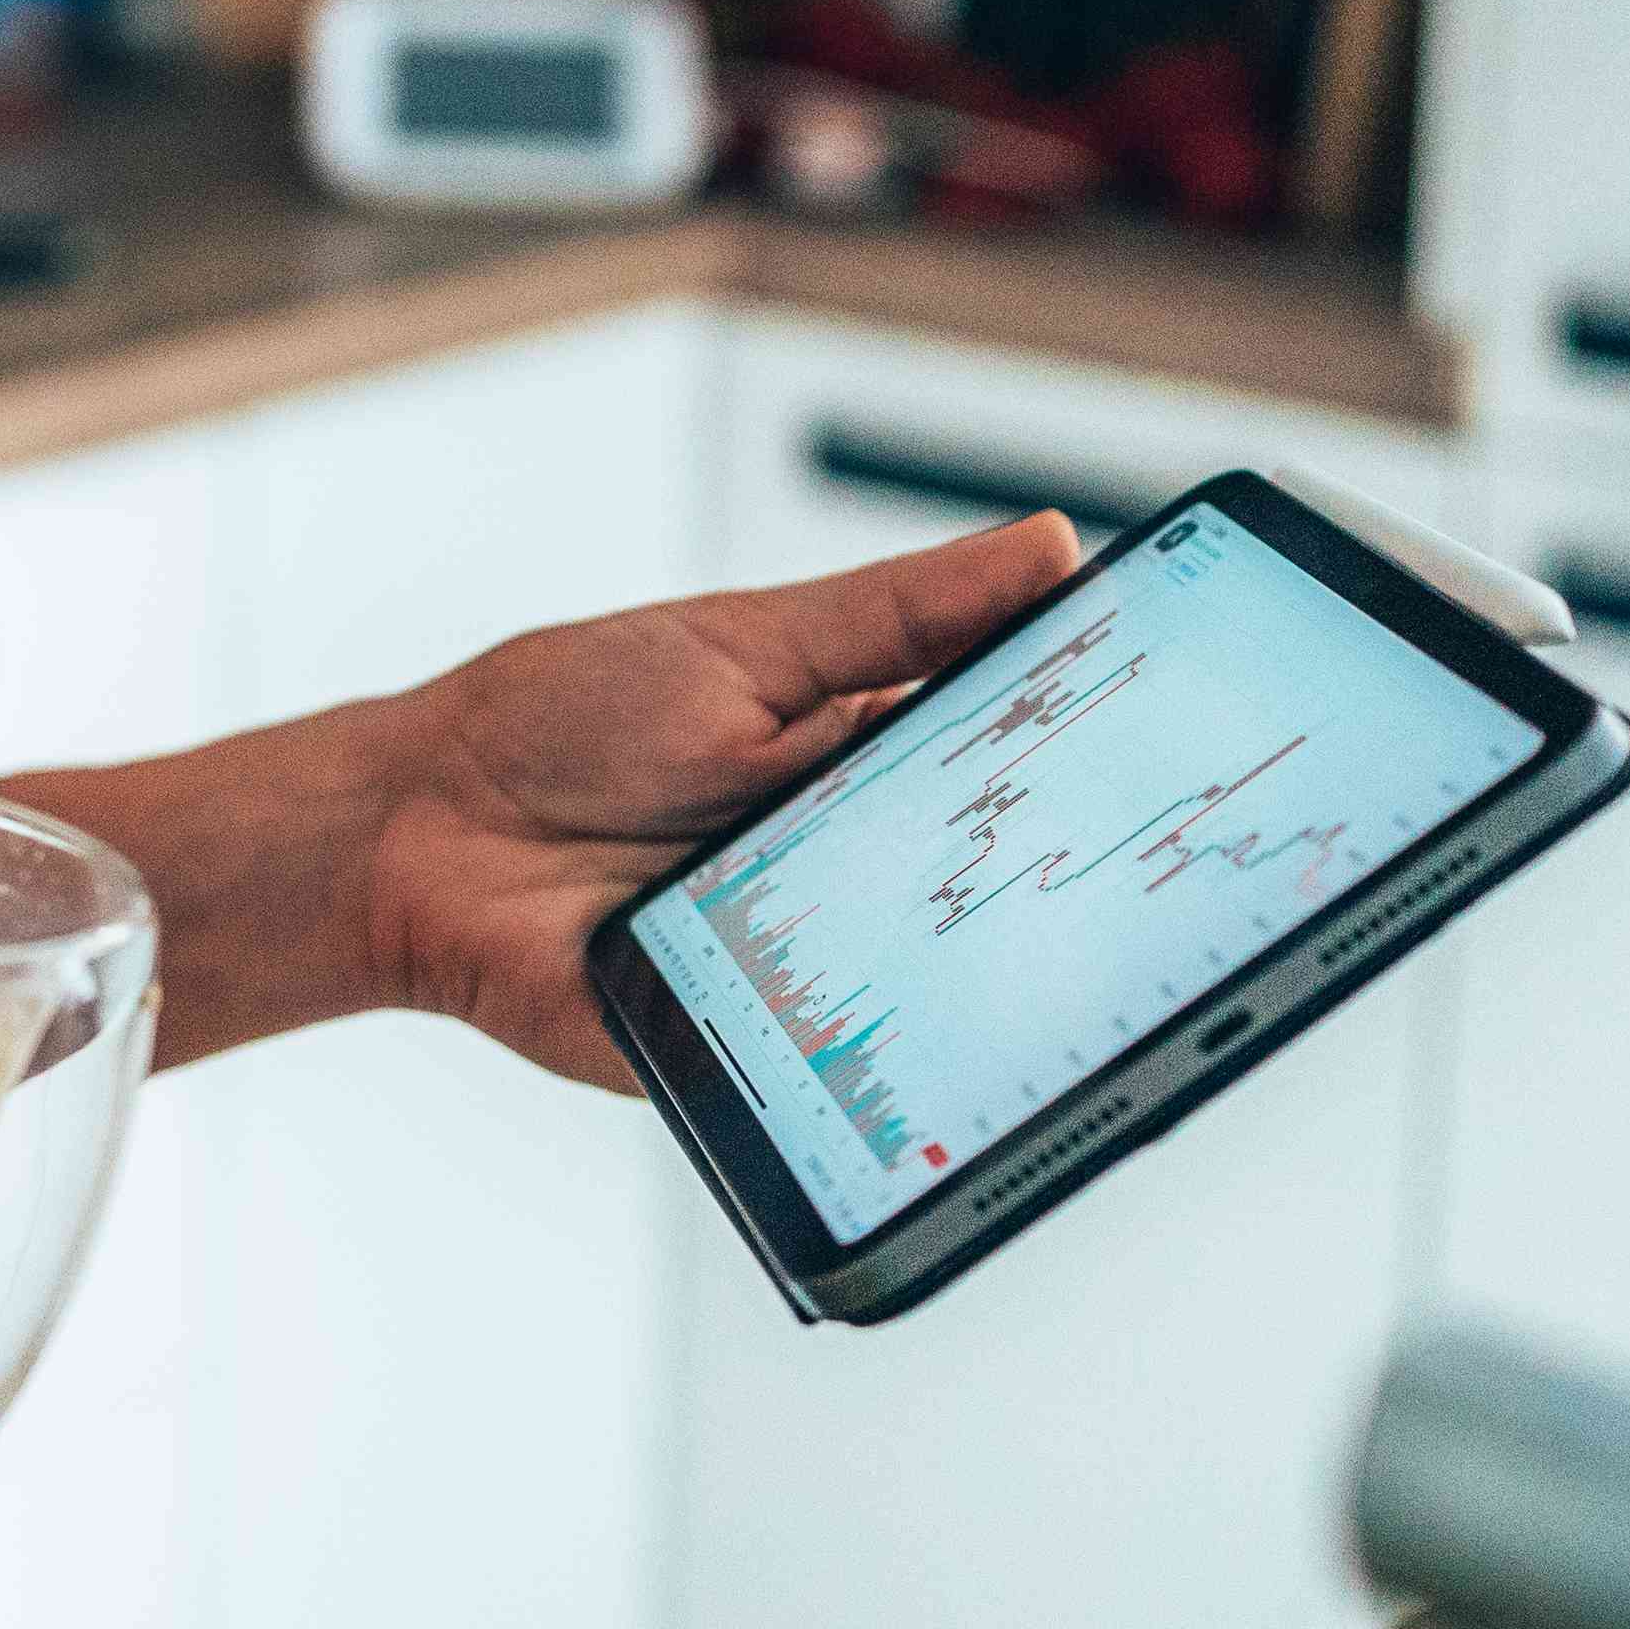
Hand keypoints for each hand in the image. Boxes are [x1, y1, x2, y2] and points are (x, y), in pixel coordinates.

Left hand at [358, 514, 1092, 1089]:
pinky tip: (949, 1049)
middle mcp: (863, 869)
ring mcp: (822, 965)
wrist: (418, 833)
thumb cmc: (562, 722)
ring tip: (1070, 946)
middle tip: (1165, 855)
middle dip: (1088, 878)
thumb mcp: (739, 647)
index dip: (1114, 761)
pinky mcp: (766, 1052)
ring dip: (1004, 973)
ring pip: (955, 992)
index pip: (1027, 764)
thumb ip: (894, 616)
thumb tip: (1049, 547)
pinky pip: (861, 1081)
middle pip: (1011, 886)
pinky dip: (907, 1070)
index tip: (1211, 740)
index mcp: (874, 760)